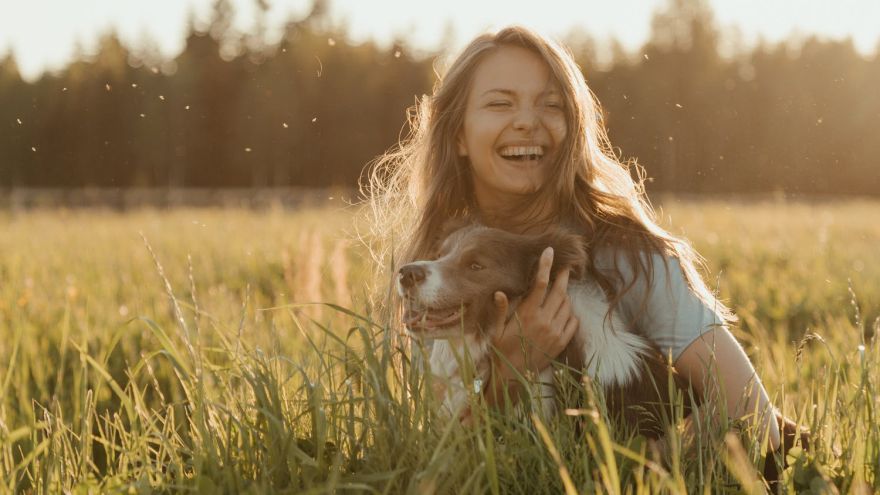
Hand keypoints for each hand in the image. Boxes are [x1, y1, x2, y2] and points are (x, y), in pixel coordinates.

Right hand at [489, 246, 579, 379]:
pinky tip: (564, 312)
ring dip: (565, 296)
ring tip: (560, 291)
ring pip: (567, 306)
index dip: (546, 266)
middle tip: (565, 267)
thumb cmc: (501, 351)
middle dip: (563, 276)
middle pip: (559, 291)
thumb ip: (500, 310)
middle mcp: (544, 321)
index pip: (540, 284)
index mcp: (527, 314)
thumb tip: (499, 292)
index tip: (550, 252)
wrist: (512, 377)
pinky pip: (572, 323)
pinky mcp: (561, 343)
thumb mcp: (496, 330)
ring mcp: (555, 333)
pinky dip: (570, 314)